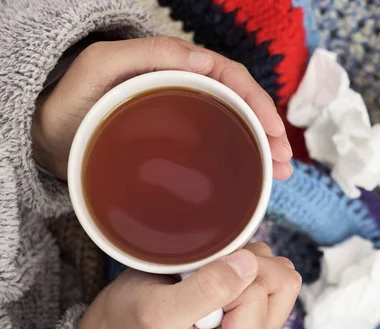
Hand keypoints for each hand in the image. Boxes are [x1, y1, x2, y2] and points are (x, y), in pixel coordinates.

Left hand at [32, 37, 292, 180]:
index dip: (259, 103)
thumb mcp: (100, 67)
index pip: (232, 78)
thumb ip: (146, 55)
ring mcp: (185, 117)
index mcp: (177, 67)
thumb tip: (207, 61)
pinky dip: (241, 161)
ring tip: (279, 175)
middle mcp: (187, 90)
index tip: (275, 133)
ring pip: (235, 127)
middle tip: (284, 164)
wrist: (51, 138)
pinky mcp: (180, 142)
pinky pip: (218, 146)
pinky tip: (253, 179)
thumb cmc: (71, 101)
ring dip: (262, 149)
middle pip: (241, 105)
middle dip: (270, 132)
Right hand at [76, 243, 300, 328]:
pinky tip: (218, 273)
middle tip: (205, 273)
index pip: (257, 293)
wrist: (126, 317)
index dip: (225, 276)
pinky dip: (245, 260)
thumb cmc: (137, 318)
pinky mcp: (260, 307)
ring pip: (282, 272)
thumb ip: (206, 290)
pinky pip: (272, 269)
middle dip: (245, 265)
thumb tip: (249, 264)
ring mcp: (262, 326)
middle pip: (282, 283)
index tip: (192, 284)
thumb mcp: (161, 310)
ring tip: (209, 275)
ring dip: (245, 261)